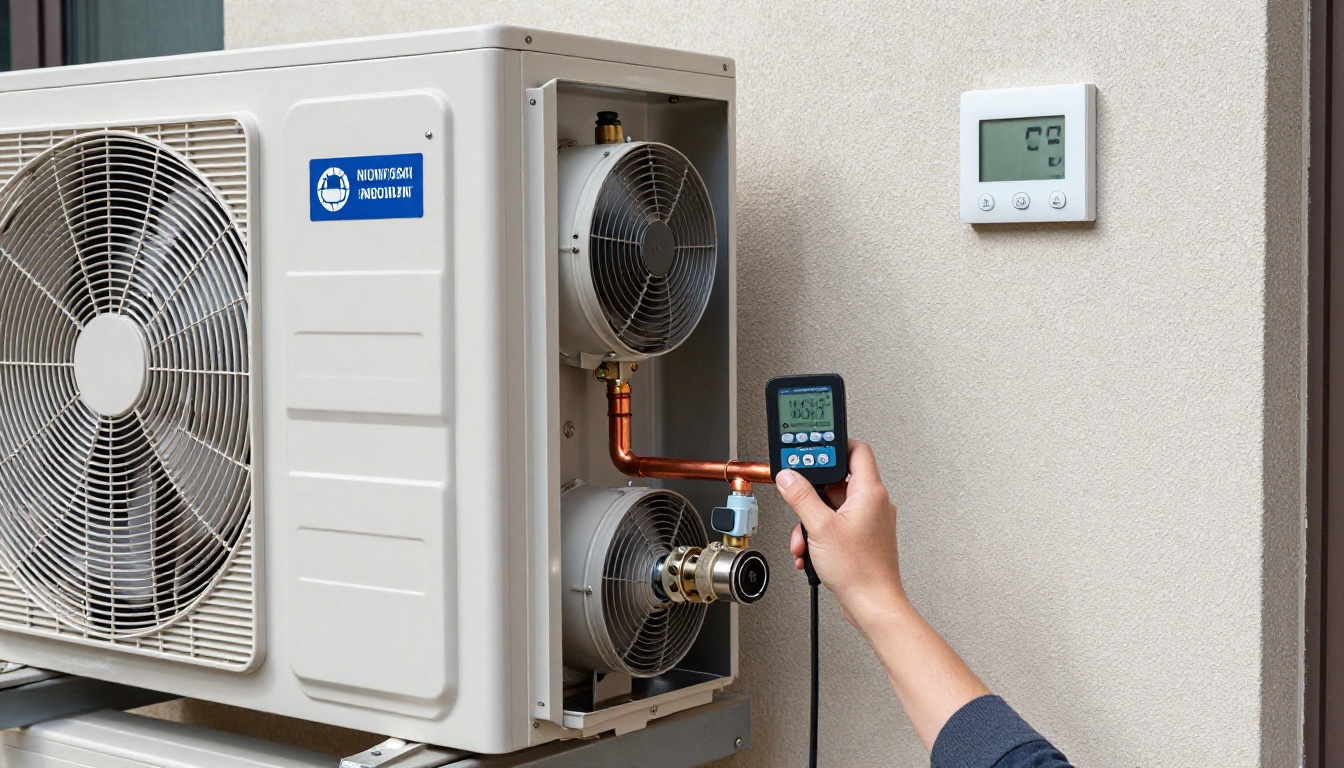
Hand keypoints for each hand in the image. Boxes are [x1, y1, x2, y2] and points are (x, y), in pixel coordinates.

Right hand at [775, 441, 906, 625]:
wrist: (872, 604)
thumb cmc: (859, 570)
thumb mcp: (819, 527)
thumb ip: (801, 497)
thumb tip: (789, 477)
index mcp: (870, 492)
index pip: (856, 450)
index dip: (834, 445)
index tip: (813, 450)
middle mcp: (874, 503)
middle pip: (837, 482)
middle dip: (811, 496)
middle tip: (798, 502)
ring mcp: (869, 521)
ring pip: (833, 507)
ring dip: (812, 522)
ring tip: (804, 539)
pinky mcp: (863, 538)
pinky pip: (836, 525)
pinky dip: (820, 535)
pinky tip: (810, 551)